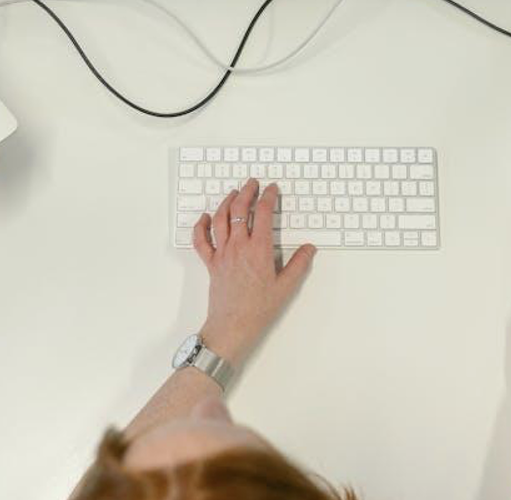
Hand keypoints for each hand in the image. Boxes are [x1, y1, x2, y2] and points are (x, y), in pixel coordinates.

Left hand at [191, 179, 315, 365]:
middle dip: (246, 192)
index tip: (272, 189)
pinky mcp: (211, 263)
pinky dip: (201, 226)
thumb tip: (309, 248)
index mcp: (258, 249)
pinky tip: (205, 217)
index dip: (268, 197)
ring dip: (226, 202)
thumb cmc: (258, 309)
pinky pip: (201, 240)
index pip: (263, 213)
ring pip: (220, 219)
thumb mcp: (286, 287)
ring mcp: (222, 253)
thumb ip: (299, 264)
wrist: (233, 326)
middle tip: (253, 183)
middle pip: (239, 210)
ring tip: (233, 193)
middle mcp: (238, 247)